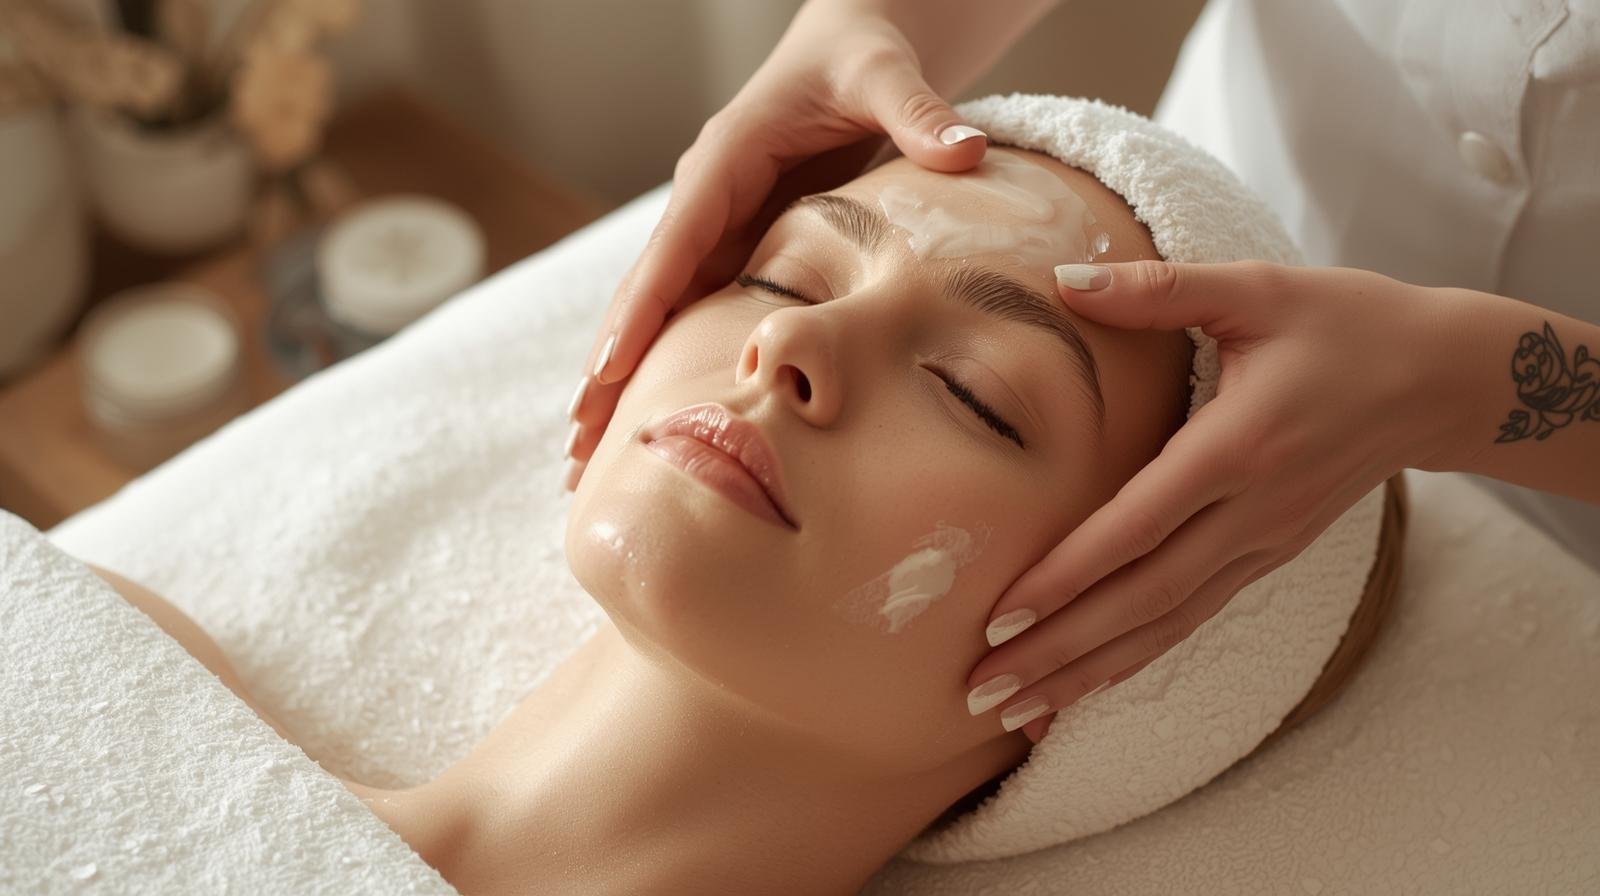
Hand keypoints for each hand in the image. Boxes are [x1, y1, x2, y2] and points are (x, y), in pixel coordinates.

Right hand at [562, 3, 992, 489]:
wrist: (851, 47)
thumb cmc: (861, 57)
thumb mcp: (885, 76)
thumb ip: (918, 112)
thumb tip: (967, 150)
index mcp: (725, 160)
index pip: (675, 244)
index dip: (640, 310)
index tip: (607, 371)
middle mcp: (706, 200)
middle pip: (646, 294)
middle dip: (606, 370)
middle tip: (574, 449)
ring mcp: (716, 228)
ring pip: (659, 315)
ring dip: (621, 383)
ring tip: (585, 460)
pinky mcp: (736, 248)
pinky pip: (694, 315)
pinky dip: (664, 367)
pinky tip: (650, 423)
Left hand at [965, 260, 1457, 741]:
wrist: (1443, 379)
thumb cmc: (1346, 324)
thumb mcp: (1257, 287)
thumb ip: (1158, 289)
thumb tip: (1066, 279)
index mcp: (1239, 447)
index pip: (1140, 526)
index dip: (1070, 575)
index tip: (1003, 614)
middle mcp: (1252, 512)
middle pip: (1144, 598)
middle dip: (1060, 648)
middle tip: (981, 688)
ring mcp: (1265, 544)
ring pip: (1167, 625)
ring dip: (1090, 671)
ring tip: (1015, 709)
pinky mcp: (1271, 556)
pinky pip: (1192, 619)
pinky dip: (1135, 657)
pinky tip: (1086, 683)